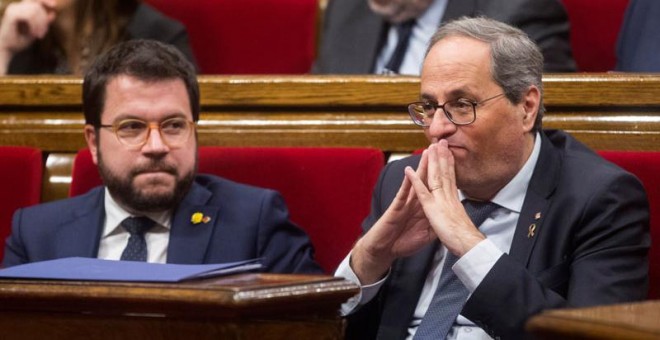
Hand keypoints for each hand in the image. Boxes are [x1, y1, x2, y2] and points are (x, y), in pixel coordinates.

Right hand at [0, 0, 55, 73]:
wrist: (7, 49)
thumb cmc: (20, 40)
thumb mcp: (36, 30)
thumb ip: (43, 22)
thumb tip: (53, 13)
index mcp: (21, 8)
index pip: (35, 0)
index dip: (45, 0)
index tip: (54, 6)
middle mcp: (16, 6)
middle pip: (37, 6)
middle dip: (44, 20)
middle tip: (42, 34)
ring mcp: (13, 9)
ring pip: (35, 10)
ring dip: (40, 24)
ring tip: (39, 35)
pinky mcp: (11, 14)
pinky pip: (29, 15)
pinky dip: (35, 26)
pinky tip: (34, 35)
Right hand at [351, 150, 436, 283]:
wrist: (385, 249)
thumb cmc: (402, 241)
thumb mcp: (426, 234)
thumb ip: (435, 223)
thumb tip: (447, 219)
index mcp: (424, 206)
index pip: (436, 185)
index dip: (445, 172)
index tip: (453, 159)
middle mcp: (415, 201)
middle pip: (427, 178)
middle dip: (434, 162)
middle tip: (441, 146)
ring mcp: (405, 203)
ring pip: (415, 182)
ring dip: (421, 167)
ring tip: (426, 152)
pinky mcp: (396, 208)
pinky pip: (402, 194)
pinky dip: (406, 184)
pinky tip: (408, 173)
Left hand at [405, 140, 484, 256]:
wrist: (468, 244)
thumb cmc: (465, 238)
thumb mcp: (461, 222)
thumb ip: (458, 213)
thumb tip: (460, 211)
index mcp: (454, 200)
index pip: (451, 178)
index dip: (450, 165)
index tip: (448, 152)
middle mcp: (448, 197)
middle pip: (445, 173)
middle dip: (442, 156)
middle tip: (441, 141)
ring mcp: (440, 201)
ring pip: (435, 177)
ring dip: (432, 161)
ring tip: (429, 147)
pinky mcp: (431, 208)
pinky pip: (421, 192)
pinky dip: (414, 180)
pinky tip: (409, 170)